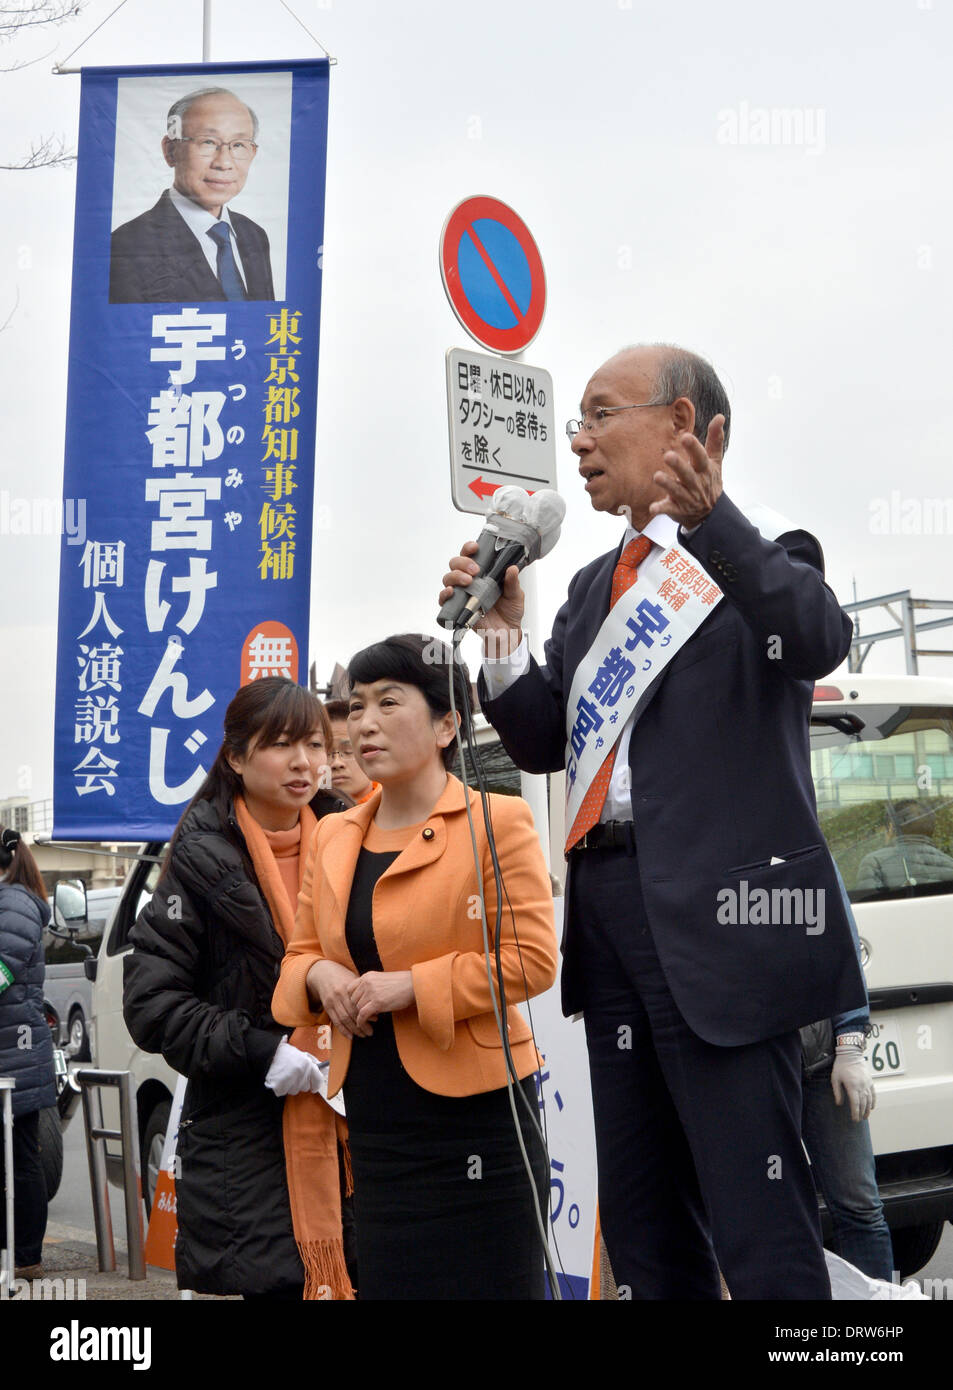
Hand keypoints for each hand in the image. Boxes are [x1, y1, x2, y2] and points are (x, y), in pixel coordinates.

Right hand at [264, 1038, 325, 1095]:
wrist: (267, 1054)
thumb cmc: (284, 1053)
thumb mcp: (300, 1054)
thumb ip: (311, 1062)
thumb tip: (322, 1068)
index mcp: (307, 1064)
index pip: (318, 1080)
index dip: (316, 1084)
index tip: (314, 1087)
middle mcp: (301, 1073)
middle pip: (305, 1087)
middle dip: (300, 1083)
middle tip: (293, 1075)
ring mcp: (291, 1081)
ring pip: (294, 1090)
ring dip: (290, 1086)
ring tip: (284, 1075)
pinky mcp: (280, 1087)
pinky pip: (283, 1092)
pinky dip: (280, 1088)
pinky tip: (278, 1079)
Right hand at [306, 959, 369, 1039]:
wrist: (323, 973)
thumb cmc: (343, 976)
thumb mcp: (353, 979)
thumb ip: (362, 992)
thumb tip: (375, 1007)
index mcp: (347, 987)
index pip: (358, 1004)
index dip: (366, 1013)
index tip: (376, 1020)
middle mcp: (339, 995)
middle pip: (351, 1014)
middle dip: (361, 1025)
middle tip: (370, 1032)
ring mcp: (331, 1001)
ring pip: (343, 1019)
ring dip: (354, 1030)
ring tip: (363, 1035)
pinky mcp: (327, 1007)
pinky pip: (335, 1021)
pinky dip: (343, 1030)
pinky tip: (350, 1036)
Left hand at [348, 971, 414, 1030]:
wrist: (413, 985)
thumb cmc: (400, 984)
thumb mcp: (381, 980)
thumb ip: (370, 986)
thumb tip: (362, 1000)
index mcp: (367, 976)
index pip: (350, 989)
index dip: (353, 999)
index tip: (359, 1005)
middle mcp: (367, 982)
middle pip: (353, 999)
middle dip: (357, 1008)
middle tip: (364, 1015)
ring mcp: (371, 992)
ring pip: (357, 1007)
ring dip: (360, 1016)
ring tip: (366, 1020)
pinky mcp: (377, 1002)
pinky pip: (362, 1014)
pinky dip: (361, 1021)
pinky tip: (362, 1024)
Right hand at [440, 541, 524, 655]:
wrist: (507, 632)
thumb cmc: (510, 611)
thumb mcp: (516, 594)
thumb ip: (512, 582)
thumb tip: (512, 568)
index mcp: (482, 573)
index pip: (470, 555)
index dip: (468, 548)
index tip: (474, 547)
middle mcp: (469, 581)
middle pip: (455, 564)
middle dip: (462, 563)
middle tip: (475, 570)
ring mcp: (462, 594)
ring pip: (448, 579)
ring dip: (455, 576)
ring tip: (468, 581)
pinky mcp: (457, 608)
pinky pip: (443, 600)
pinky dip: (444, 594)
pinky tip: (451, 592)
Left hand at [648, 415, 724, 528]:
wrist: (710, 514)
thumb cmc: (709, 481)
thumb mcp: (715, 461)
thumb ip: (715, 439)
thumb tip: (719, 416)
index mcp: (705, 469)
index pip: (700, 457)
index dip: (693, 447)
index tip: (685, 436)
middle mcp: (696, 483)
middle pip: (687, 474)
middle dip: (678, 465)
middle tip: (668, 456)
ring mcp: (687, 497)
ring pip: (677, 491)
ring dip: (667, 484)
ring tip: (656, 477)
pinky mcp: (678, 509)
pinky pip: (669, 509)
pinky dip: (661, 509)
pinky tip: (653, 508)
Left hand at [830, 1044, 875, 1122]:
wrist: (851, 1054)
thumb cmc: (840, 1066)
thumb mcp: (835, 1078)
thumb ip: (837, 1092)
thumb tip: (839, 1104)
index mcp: (852, 1086)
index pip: (855, 1103)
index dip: (855, 1113)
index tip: (855, 1119)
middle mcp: (861, 1086)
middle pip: (863, 1103)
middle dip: (861, 1113)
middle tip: (859, 1120)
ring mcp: (867, 1084)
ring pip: (869, 1100)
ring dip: (867, 1109)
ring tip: (865, 1116)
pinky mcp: (870, 1081)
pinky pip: (873, 1093)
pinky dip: (873, 1101)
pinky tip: (872, 1107)